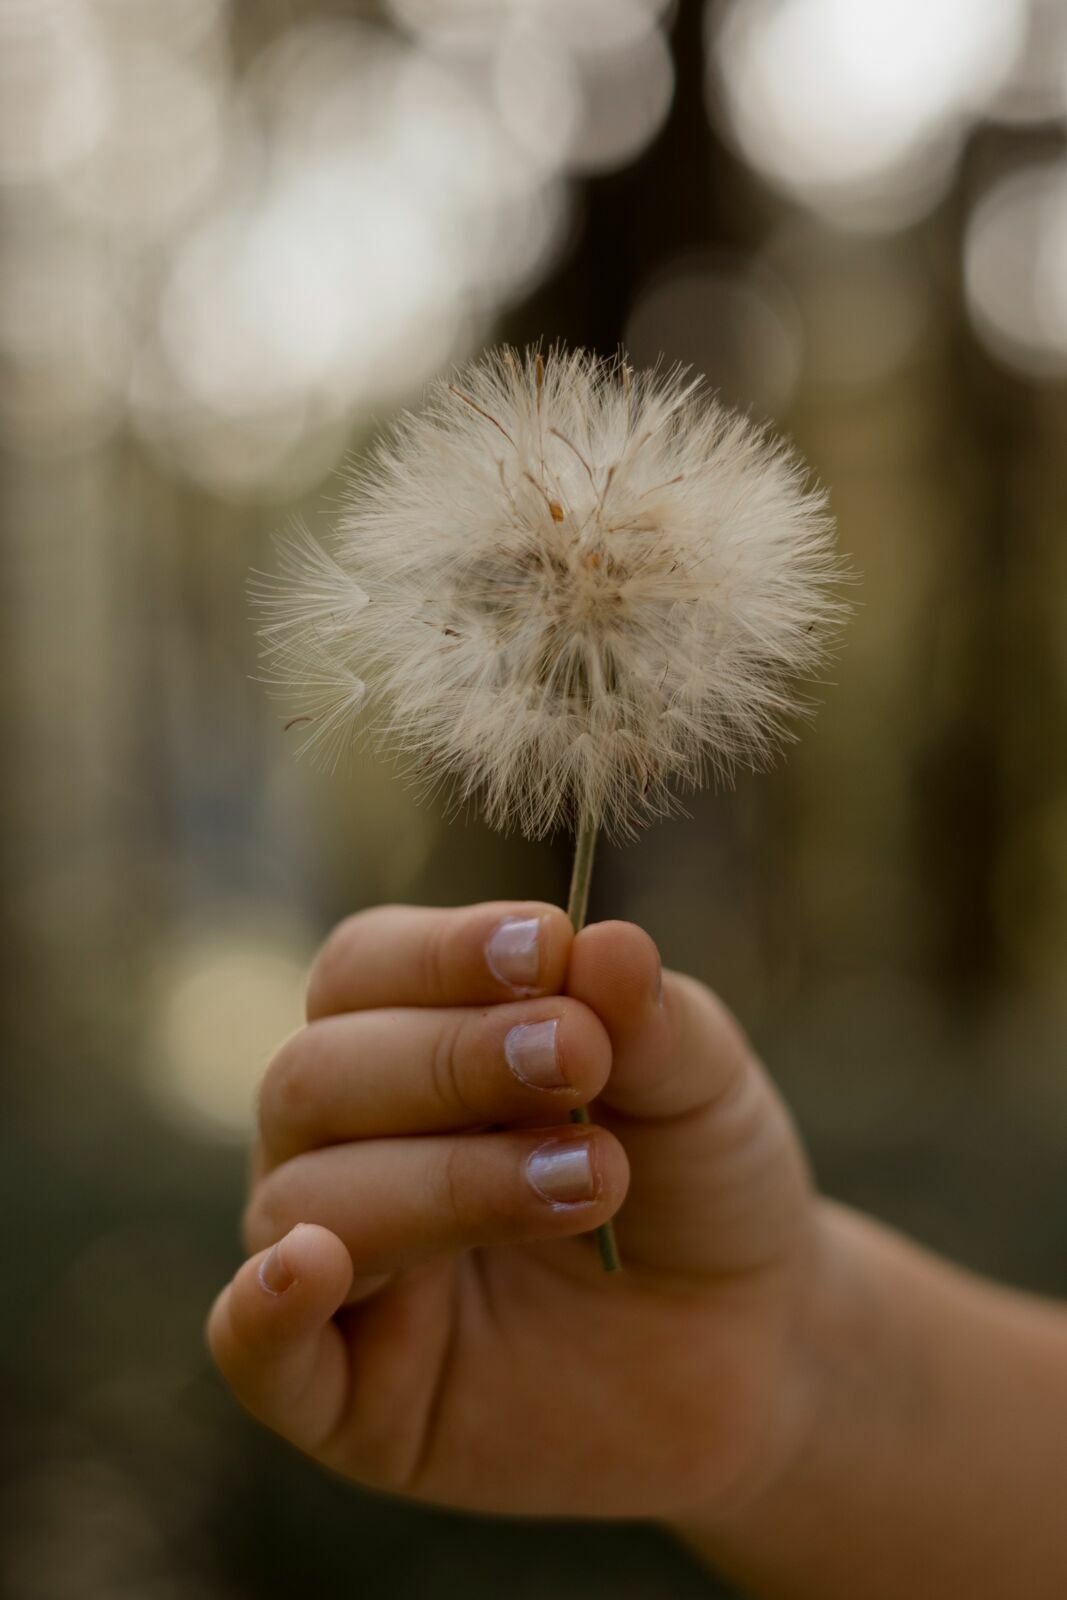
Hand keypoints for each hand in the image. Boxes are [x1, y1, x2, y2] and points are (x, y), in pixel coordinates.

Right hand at [208, 902, 819, 1520]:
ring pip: (305, 1197)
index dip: (441, 955)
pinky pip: (251, 1353)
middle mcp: (348, 1143)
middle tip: (578, 1058)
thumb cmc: (699, 1184)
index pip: (363, 969)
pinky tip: (310, 1267)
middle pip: (316, 1073)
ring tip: (592, 1178)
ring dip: (445, 1177)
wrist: (754, 1347)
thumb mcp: (701, 1087)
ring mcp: (343, 1268)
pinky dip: (262, 1308)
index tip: (548, 947)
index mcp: (407, 1040)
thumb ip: (650, 1021)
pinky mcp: (347, 1398)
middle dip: (449, 1060)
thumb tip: (603, 941)